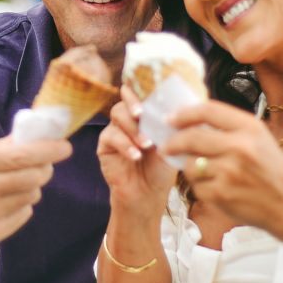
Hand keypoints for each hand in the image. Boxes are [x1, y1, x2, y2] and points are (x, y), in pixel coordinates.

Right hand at [0, 135, 71, 253]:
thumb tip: (34, 135)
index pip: (22, 155)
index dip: (48, 150)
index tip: (64, 146)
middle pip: (33, 175)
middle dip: (43, 167)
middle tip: (41, 163)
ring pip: (32, 194)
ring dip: (31, 186)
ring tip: (14, 182)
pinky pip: (24, 214)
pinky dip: (21, 205)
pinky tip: (4, 201)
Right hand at [98, 85, 176, 213]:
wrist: (147, 195)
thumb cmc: (161, 169)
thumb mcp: (171, 145)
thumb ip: (169, 126)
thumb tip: (177, 108)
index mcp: (146, 114)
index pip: (142, 92)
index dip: (145, 88)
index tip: (154, 93)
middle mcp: (129, 118)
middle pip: (126, 98)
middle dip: (134, 103)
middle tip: (142, 113)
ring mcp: (115, 129)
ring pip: (118, 113)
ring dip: (133, 127)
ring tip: (146, 144)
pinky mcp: (104, 145)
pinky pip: (111, 136)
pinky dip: (125, 144)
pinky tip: (136, 156)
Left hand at [165, 100, 282, 229]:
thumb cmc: (274, 171)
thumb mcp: (260, 138)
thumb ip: (230, 127)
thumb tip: (190, 122)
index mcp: (250, 128)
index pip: (208, 111)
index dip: (184, 113)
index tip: (171, 118)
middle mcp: (240, 147)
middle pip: (191, 137)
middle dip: (173, 141)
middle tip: (166, 145)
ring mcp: (229, 172)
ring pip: (190, 164)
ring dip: (191, 168)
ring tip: (205, 172)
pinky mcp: (221, 194)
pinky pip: (196, 187)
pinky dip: (201, 188)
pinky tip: (217, 188)